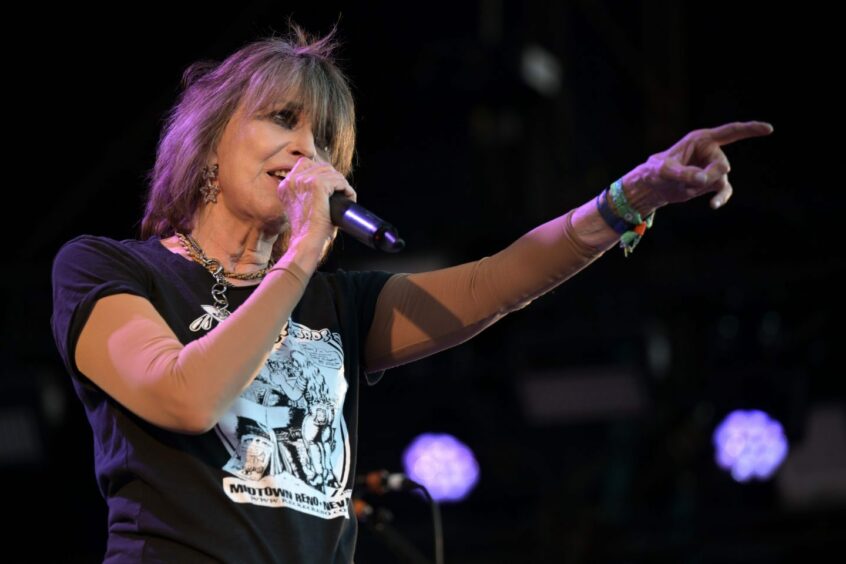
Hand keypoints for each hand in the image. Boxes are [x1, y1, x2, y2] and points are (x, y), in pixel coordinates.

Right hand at [276, 157, 356, 249]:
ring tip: (346, 196)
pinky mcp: (317, 184)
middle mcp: (292, 180)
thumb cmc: (308, 230)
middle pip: (320, 166)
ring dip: (342, 184)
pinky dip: (347, 189)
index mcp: (285, 185)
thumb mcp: (302, 208)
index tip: (330, 186)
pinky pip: (338, 180)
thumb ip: (306, 194)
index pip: (305, 163)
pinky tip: (349, 197)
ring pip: (331, 173)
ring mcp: (303, 181)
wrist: (306, 240)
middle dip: (334, 178)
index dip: (321, 172)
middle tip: (341, 192)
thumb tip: (328, 185)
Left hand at [621, 121, 773, 213]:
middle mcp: (710, 151)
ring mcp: (712, 167)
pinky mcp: (711, 182)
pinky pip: (723, 190)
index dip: (750, 129)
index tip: (769, 129)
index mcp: (701, 139)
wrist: (653, 186)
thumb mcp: (664, 171)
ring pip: (721, 179)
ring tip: (685, 189)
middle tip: (688, 182)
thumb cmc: (655, 171)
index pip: (731, 132)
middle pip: (722, 164)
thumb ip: (683, 173)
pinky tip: (714, 205)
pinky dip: (720, 198)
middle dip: (707, 176)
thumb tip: (703, 179)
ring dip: (703, 187)